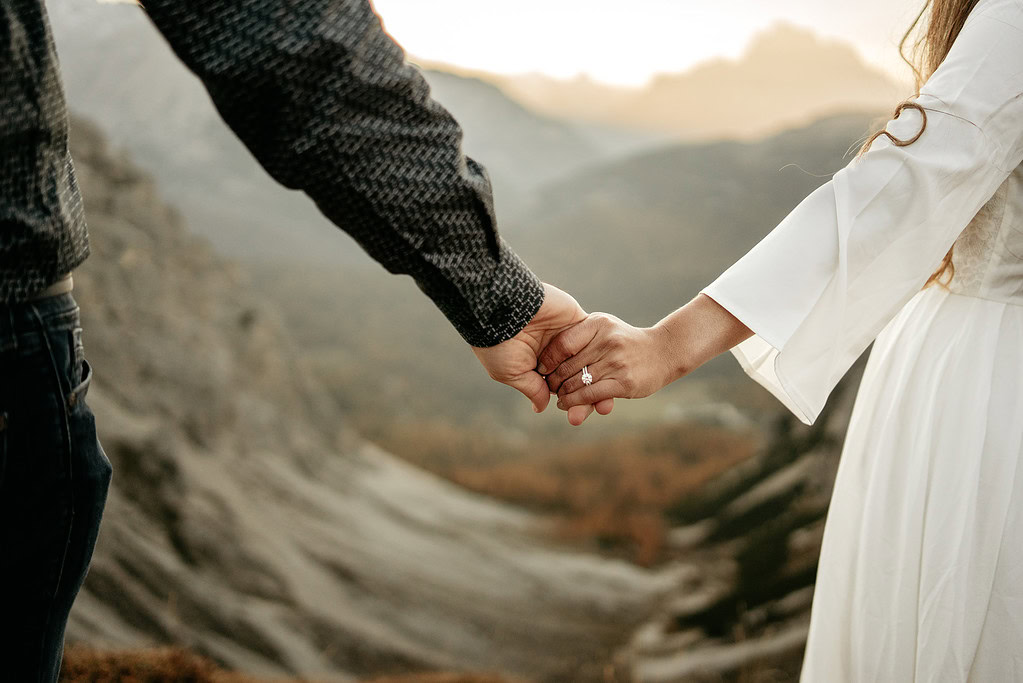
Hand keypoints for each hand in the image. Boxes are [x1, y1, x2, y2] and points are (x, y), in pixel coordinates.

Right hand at [472, 283, 614, 417]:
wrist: (503, 307)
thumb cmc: (499, 343)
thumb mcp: (511, 372)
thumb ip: (532, 388)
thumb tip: (542, 407)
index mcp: (534, 363)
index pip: (557, 386)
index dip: (569, 401)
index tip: (577, 416)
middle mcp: (552, 351)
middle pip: (576, 376)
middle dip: (586, 395)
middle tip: (599, 411)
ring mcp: (565, 335)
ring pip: (588, 362)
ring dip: (597, 381)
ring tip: (606, 403)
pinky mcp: (576, 320)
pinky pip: (593, 342)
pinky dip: (601, 359)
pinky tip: (609, 379)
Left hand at [538, 313, 674, 423]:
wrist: (664, 351)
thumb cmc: (625, 342)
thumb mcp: (604, 328)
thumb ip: (579, 336)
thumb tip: (545, 359)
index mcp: (598, 324)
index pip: (562, 343)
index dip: (547, 360)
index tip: (540, 368)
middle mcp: (607, 341)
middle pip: (567, 366)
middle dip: (553, 380)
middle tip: (547, 387)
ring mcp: (616, 362)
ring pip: (576, 383)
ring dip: (562, 394)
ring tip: (557, 397)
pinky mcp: (624, 382)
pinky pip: (590, 395)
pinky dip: (574, 403)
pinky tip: (566, 405)